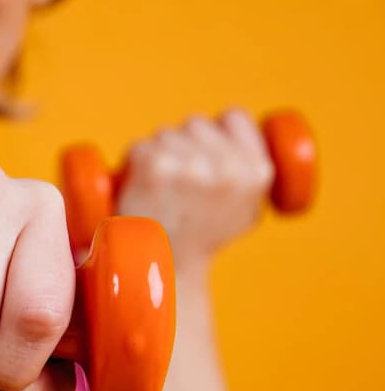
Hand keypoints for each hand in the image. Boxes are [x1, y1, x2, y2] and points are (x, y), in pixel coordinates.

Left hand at [117, 109, 274, 275]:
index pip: (234, 117)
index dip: (216, 132)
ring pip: (165, 134)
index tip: (205, 151)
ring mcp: (191, 165)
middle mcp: (228, 167)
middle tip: (176, 185)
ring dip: (157, 155)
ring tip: (160, 194)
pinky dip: (133, 165)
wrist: (163, 273)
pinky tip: (140, 190)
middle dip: (183, 145)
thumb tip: (239, 128)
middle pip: (195, 124)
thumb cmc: (199, 242)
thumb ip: (250, 171)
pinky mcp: (157, 166)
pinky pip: (140, 147)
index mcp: (257, 173)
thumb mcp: (245, 210)